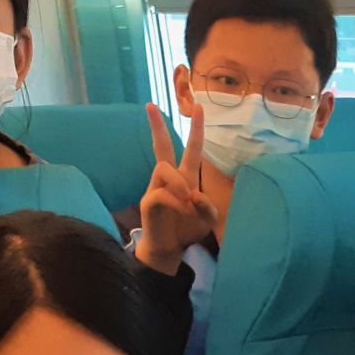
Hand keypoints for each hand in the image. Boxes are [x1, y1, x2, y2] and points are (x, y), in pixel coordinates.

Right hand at [132, 103, 217, 274]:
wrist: (169, 249)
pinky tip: (183, 211)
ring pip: (163, 168)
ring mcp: (155, 188)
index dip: (196, 128)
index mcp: (185, 177)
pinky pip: (161, 193)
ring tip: (188, 201)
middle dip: (157, 125)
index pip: (191, 148)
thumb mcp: (206, 218)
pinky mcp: (148, 202)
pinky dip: (176, 202)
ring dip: (179, 183)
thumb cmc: (186, 229)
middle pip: (162, 146)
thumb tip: (193, 195)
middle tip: (150, 105)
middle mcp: (168, 178)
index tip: (198, 106)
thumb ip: (206, 207)